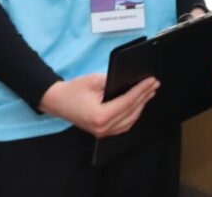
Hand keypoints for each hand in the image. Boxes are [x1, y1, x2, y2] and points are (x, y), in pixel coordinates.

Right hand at [38, 73, 158, 137]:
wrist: (57, 101)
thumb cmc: (73, 90)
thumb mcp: (95, 80)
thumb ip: (115, 82)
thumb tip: (133, 81)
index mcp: (100, 116)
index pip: (128, 102)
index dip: (142, 90)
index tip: (152, 80)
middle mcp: (102, 127)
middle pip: (131, 112)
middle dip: (144, 96)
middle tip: (154, 84)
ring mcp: (102, 132)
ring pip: (129, 120)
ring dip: (141, 106)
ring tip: (150, 92)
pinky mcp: (102, 131)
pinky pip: (123, 125)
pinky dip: (133, 114)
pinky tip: (139, 104)